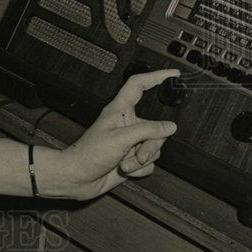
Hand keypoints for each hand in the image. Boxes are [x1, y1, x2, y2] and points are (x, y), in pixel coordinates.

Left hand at [44, 69, 178, 200]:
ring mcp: (130, 141)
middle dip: (150, 145)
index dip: (156, 77)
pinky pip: (149, 162)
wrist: (79, 178)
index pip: (138, 85)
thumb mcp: (121, 139)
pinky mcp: (131, 157)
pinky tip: (126, 169)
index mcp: (119, 110)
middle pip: (155, 126)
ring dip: (141, 159)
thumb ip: (148, 131)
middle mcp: (126, 124)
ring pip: (154, 147)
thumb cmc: (89, 153)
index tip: (173, 74)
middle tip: (136, 154)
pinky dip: (140, 169)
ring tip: (124, 162)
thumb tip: (169, 127)